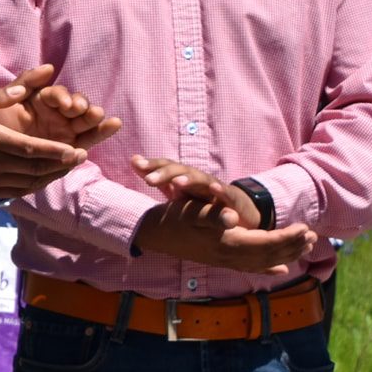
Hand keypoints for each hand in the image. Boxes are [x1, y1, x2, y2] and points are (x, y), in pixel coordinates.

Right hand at [0, 65, 92, 197]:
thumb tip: (25, 88)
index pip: (32, 148)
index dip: (57, 151)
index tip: (77, 150)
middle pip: (36, 168)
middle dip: (62, 164)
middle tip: (81, 157)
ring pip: (29, 182)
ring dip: (51, 176)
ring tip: (66, 167)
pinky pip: (16, 192)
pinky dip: (34, 186)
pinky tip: (42, 179)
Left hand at [0, 79, 122, 151]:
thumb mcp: (3, 101)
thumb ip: (24, 83)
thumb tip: (49, 67)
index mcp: (41, 101)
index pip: (57, 94)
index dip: (63, 97)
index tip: (64, 104)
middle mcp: (57, 114)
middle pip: (77, 106)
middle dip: (83, 107)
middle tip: (82, 112)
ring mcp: (66, 130)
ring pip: (86, 121)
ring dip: (95, 118)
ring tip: (105, 118)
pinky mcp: (72, 147)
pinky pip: (89, 139)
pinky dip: (102, 131)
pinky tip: (114, 124)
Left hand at [129, 155, 262, 229]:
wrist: (238, 212)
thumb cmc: (203, 201)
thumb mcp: (178, 192)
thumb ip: (157, 177)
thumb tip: (134, 159)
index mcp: (184, 178)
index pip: (167, 167)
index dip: (153, 165)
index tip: (137, 165)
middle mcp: (199, 180)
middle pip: (182, 171)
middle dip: (166, 173)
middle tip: (150, 180)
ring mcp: (216, 188)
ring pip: (202, 180)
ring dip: (190, 180)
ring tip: (177, 182)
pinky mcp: (233, 200)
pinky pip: (228, 194)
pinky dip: (221, 191)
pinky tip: (214, 189)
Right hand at [130, 179, 314, 273]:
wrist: (151, 234)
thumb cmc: (171, 219)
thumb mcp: (189, 212)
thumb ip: (212, 215)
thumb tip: (231, 218)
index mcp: (226, 243)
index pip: (266, 242)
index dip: (287, 237)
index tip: (305, 228)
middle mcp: (229, 256)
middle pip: (268, 254)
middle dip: (292, 247)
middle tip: (313, 237)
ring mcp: (224, 261)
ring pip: (263, 262)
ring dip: (285, 256)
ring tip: (303, 248)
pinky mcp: (219, 261)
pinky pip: (250, 268)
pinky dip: (268, 268)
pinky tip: (280, 270)